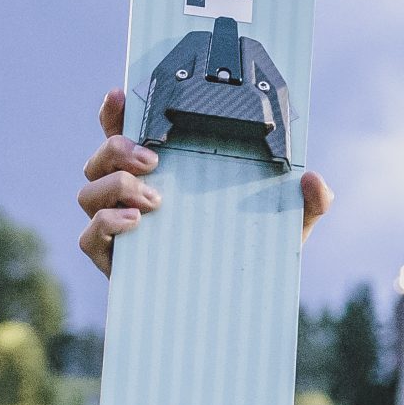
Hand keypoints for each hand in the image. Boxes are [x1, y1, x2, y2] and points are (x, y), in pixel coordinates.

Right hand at [77, 87, 333, 276]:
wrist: (239, 310)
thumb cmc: (252, 257)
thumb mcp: (286, 226)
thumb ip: (310, 203)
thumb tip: (315, 180)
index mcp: (161, 177)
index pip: (125, 136)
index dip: (115, 113)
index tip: (120, 95)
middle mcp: (129, 198)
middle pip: (99, 159)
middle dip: (117, 149)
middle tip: (154, 160)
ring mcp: (117, 229)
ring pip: (88, 193)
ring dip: (115, 185)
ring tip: (155, 199)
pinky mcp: (113, 262)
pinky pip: (89, 237)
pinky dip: (107, 224)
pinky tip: (136, 221)